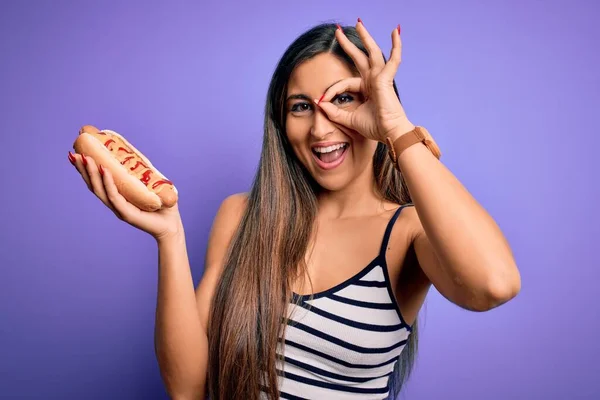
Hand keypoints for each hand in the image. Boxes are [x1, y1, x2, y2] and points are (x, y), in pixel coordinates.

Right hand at [68, 151, 183, 241]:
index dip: (86, 169)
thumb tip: (136, 154)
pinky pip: (114, 196)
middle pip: (93, 185)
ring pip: (100, 190)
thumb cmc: (162, 204)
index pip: (98, 182)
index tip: (78, 154)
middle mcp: (115, 203)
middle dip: (83, 169)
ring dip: (91, 173)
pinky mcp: (127, 214)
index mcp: (117, 196)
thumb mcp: (150, 184)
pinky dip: (108, 183)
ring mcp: (119, 209)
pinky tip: (103, 170)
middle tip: (73, 154)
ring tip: (85, 158)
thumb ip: (142, 173)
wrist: (172, 225)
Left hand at [316, 20, 414, 141]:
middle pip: (359, 57)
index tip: (321, 100)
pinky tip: (396, 32)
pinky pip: (393, 59)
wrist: (389, 133)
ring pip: (372, 52)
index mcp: (366, 89)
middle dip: (348, 45)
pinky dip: (396, 46)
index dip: (332, 91)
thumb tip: (319, 103)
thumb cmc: (375, 127)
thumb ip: (334, 112)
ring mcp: (380, 78)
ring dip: (365, 37)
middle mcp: (373, 80)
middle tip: (337, 32)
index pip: (344, 83)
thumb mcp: (349, 119)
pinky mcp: (386, 79)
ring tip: (358, 24)